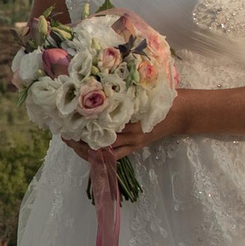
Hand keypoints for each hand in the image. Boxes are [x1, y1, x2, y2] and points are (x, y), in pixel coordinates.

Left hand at [63, 99, 195, 164]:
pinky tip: (89, 151)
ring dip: (87, 150)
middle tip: (65, 135)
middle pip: (100, 140)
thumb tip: (96, 89)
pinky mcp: (136, 148)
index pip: (102, 123)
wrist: (179, 113)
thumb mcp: (139, 93)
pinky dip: (101, 156)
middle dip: (80, 140)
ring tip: (73, 143)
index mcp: (130, 117)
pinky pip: (116, 156)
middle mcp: (131, 133)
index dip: (83, 123)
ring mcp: (133, 142)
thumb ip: (121, 95)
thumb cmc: (159, 97)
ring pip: (105, 152)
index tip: (69, 120)